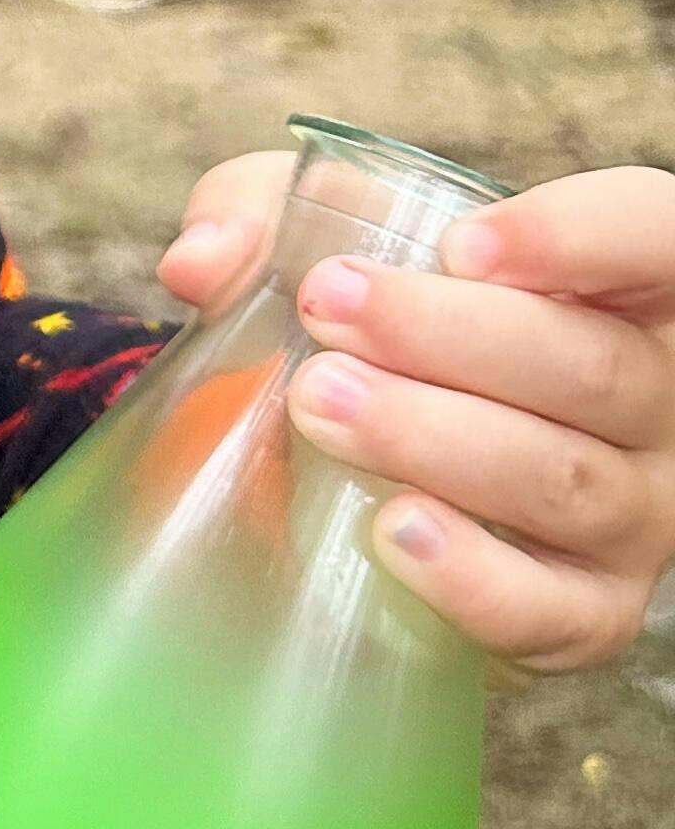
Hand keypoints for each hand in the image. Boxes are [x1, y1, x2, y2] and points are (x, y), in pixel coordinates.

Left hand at [158, 155, 674, 669]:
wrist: (371, 471)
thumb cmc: (374, 331)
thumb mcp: (319, 242)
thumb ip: (258, 217)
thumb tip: (198, 261)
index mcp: (620, 289)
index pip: (650, 236)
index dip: (576, 235)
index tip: (455, 246)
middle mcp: (652, 402)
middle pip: (592, 365)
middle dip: (449, 336)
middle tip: (329, 312)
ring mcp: (630, 514)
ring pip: (562, 477)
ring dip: (434, 440)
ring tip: (318, 405)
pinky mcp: (584, 611)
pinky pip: (550, 610)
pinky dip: (472, 578)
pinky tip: (391, 532)